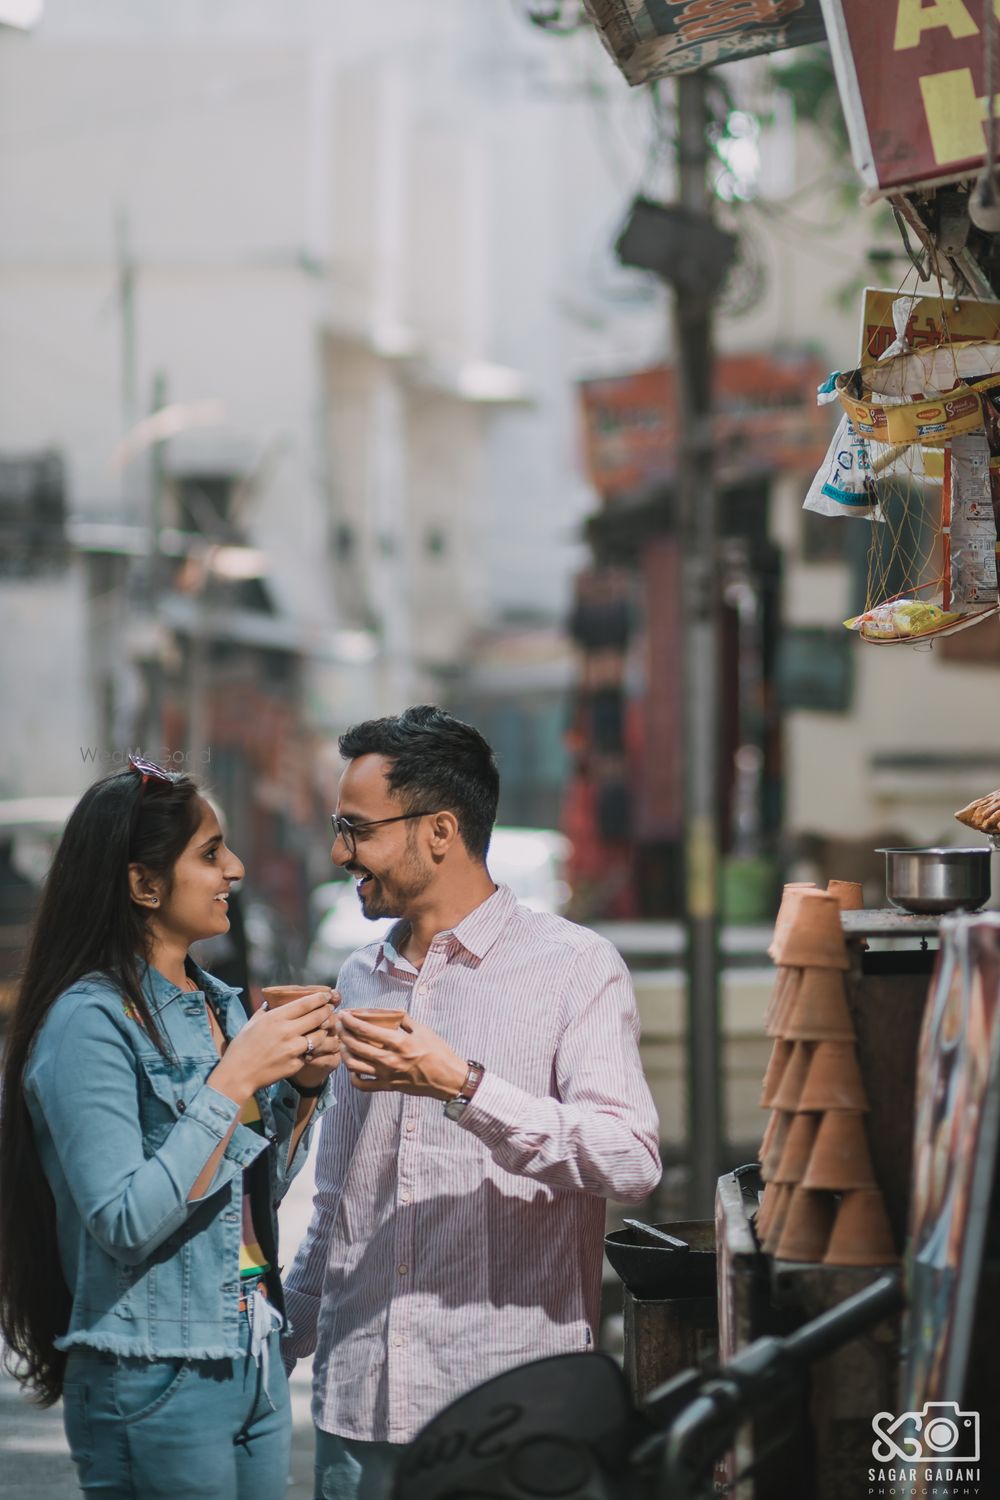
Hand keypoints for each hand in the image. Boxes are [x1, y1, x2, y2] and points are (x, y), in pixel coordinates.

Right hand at [212, 990, 336, 1103]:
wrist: (238, 1074)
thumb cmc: (242, 1047)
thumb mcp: (252, 1023)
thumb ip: (265, 1011)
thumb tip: (271, 1001)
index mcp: (276, 1018)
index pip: (306, 1004)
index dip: (320, 998)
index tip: (326, 995)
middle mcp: (287, 1031)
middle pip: (317, 1017)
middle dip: (327, 1012)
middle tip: (330, 1009)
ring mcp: (293, 1049)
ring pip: (319, 1036)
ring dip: (323, 1031)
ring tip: (322, 1029)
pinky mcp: (296, 1064)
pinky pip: (310, 1054)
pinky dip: (312, 1050)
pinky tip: (310, 1048)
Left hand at [336, 1010, 467, 1099]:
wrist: (448, 1078)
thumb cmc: (438, 1052)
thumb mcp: (423, 1029)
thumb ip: (404, 1019)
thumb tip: (389, 1011)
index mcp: (398, 1042)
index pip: (366, 1030)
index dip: (351, 1020)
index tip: (344, 1014)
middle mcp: (389, 1059)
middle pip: (355, 1046)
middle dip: (343, 1033)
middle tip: (339, 1025)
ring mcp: (386, 1075)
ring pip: (354, 1066)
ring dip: (345, 1053)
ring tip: (344, 1044)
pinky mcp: (387, 1087)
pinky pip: (362, 1085)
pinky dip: (353, 1077)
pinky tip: (352, 1068)